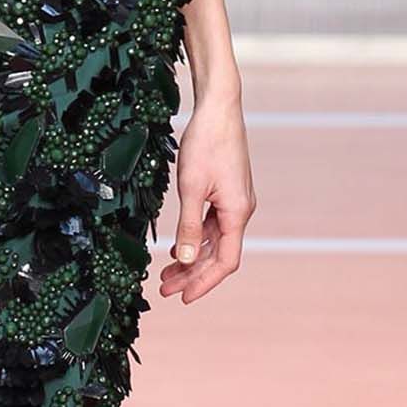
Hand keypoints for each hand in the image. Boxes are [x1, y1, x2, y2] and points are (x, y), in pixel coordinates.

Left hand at [158, 92, 254, 305]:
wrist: (219, 108)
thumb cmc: (206, 143)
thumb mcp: (191, 187)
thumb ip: (189, 226)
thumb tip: (187, 260)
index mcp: (237, 213)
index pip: (226, 262)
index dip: (204, 282)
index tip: (183, 298)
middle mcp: (241, 210)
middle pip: (219, 254)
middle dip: (193, 275)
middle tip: (165, 290)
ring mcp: (235, 201)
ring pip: (214, 240)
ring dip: (192, 258)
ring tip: (167, 273)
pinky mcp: (227, 191)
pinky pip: (213, 224)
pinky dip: (196, 238)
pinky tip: (179, 246)